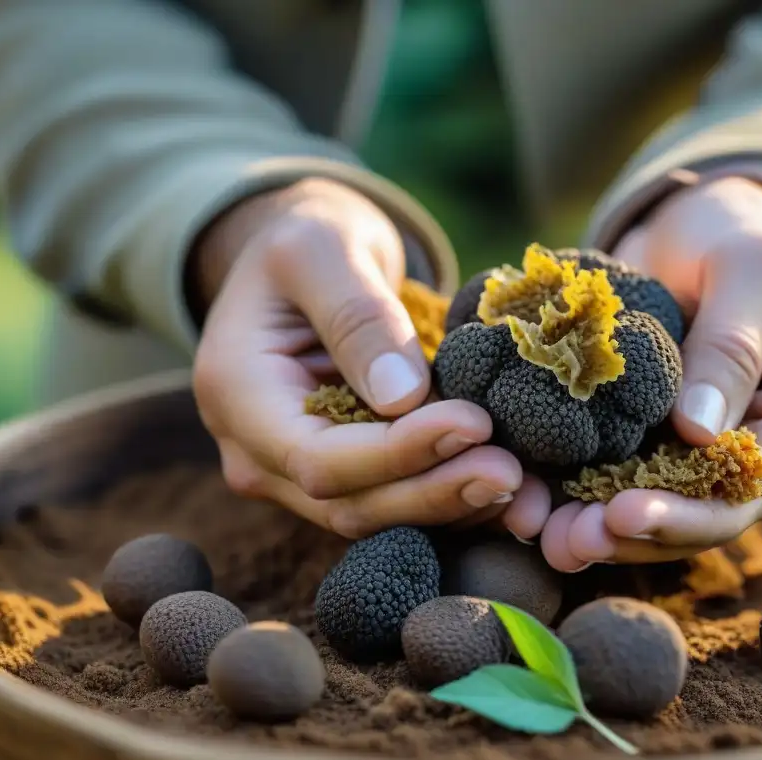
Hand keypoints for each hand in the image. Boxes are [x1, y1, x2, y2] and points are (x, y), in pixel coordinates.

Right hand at [191, 178, 522, 537]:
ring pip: (377, 515)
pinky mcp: (343, 474)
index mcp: (237, 395)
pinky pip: (395, 500)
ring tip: (524, 487)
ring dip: (451, 504)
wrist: (301, 262)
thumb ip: (357, 316)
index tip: (475, 425)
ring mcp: (295, 473)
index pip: (317, 457)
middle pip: (349, 504)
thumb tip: (403, 397)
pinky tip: (509, 488)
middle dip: (434, 492)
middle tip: (513, 473)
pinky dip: (451, 495)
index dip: (398, 453)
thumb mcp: (321, 249)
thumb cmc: (306, 241)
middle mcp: (258, 453)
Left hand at [504, 177, 761, 570]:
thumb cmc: (743, 235)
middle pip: (699, 516)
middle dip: (631, 535)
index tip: (620, 514)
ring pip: (655, 507)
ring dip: (595, 526)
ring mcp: (707, 449)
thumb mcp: (753, 269)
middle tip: (563, 541)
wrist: (702, 226)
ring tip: (535, 527)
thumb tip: (698, 433)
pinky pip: (619, 475)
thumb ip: (732, 346)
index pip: (752, 488)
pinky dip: (575, 490)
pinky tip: (529, 497)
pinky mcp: (656, 440)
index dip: (687, 515)